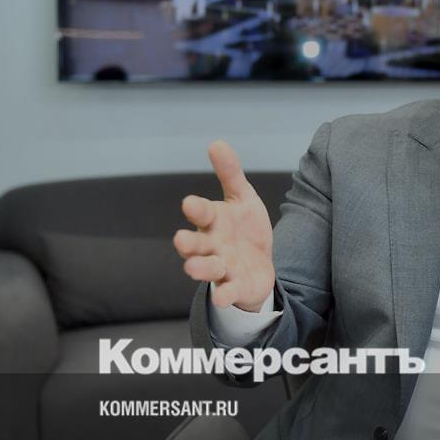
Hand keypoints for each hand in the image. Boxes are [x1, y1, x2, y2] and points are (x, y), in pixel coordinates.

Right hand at [174, 141, 274, 311]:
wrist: (259, 263)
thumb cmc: (244, 228)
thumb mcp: (242, 198)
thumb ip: (229, 174)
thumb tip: (216, 142)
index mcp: (213, 221)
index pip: (202, 213)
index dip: (197, 209)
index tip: (191, 204)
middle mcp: (212, 245)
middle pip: (196, 244)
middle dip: (188, 243)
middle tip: (180, 240)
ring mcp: (222, 267)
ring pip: (207, 269)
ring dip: (200, 268)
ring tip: (191, 268)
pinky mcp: (235, 287)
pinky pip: (228, 292)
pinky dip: (225, 295)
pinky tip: (222, 297)